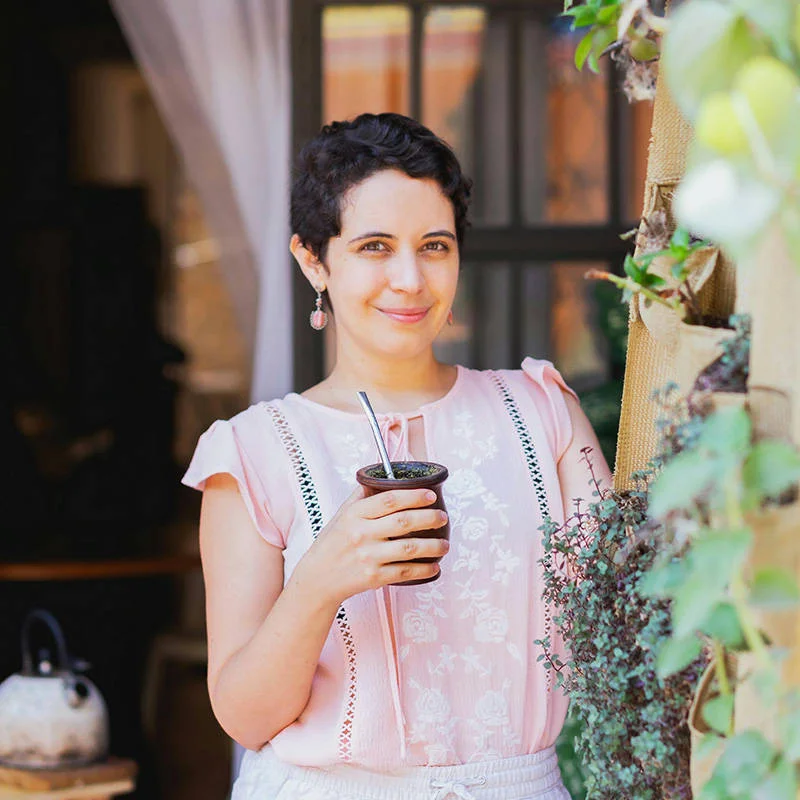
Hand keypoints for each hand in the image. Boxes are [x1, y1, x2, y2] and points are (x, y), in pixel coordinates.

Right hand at [296, 485, 448, 605]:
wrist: (317, 579)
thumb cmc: (332, 543)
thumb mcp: (342, 515)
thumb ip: (361, 496)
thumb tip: (381, 475)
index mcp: (354, 515)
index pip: (388, 499)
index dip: (413, 495)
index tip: (430, 495)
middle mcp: (361, 534)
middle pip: (403, 522)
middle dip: (429, 518)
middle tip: (443, 517)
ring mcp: (368, 557)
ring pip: (409, 548)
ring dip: (432, 546)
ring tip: (445, 545)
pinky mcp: (373, 578)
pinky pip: (404, 573)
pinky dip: (423, 570)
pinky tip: (434, 567)